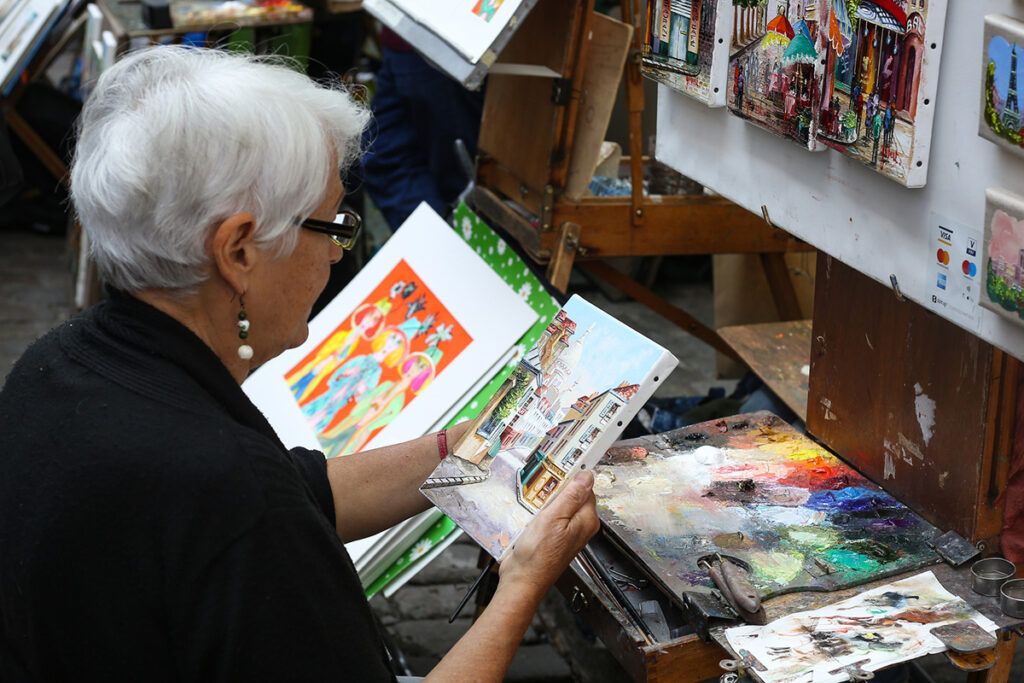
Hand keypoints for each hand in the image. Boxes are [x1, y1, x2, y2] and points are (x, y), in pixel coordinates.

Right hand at [498, 470, 599, 599]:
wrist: (522, 580)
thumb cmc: (538, 556)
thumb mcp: (554, 518)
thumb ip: (572, 496)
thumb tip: (587, 476)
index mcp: (586, 520)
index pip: (585, 487)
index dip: (571, 477)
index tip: (557, 468)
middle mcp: (579, 526)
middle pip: (571, 495)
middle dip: (555, 488)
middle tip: (540, 486)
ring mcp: (565, 532)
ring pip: (557, 505)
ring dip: (543, 500)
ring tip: (531, 501)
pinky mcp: (552, 536)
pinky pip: (547, 516)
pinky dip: (538, 512)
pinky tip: (528, 513)